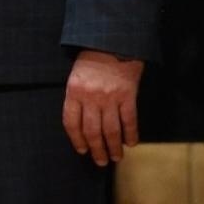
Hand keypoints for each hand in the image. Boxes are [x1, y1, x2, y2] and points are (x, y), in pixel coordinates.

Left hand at [63, 50, 143, 164]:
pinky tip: (131, 143)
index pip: (71, 122)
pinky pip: (129, 120)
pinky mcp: (128, 96)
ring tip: (116, 157)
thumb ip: (77, 98)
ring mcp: (110, 97)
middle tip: (101, 161)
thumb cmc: (91, 60)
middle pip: (92, 131)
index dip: (76, 139)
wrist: (112, 42)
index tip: (82, 150)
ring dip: (113, 147)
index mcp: (74, 91)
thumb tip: (82, 126)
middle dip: (96, 150)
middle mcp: (90, 97)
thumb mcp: (76, 76)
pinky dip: (131, 134)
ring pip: (111, 130)